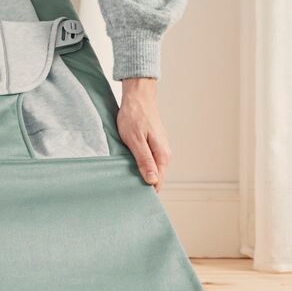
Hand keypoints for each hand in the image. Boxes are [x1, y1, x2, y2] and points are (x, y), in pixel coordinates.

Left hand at [116, 77, 170, 191]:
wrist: (138, 96)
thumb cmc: (134, 116)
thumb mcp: (135, 140)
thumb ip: (145, 161)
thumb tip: (153, 181)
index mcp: (162, 155)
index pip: (158, 182)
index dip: (146, 190)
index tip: (133, 194)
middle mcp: (165, 153)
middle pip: (156, 177)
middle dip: (144, 183)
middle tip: (126, 186)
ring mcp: (161, 148)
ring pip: (153, 168)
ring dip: (142, 173)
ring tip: (127, 175)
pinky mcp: (155, 144)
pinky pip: (150, 160)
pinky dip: (142, 164)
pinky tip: (131, 163)